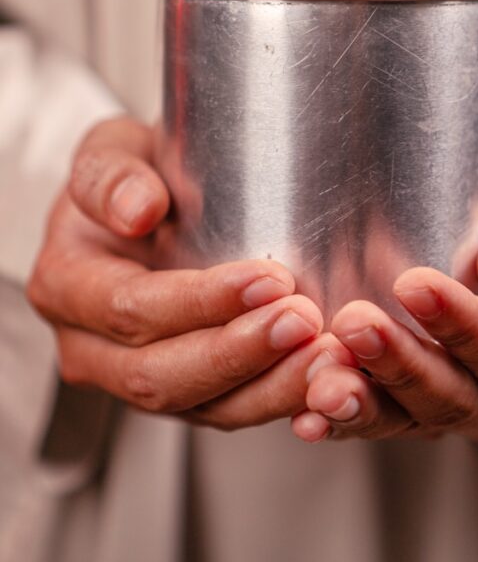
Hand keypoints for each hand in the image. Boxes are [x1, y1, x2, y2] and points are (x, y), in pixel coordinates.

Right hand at [28, 116, 352, 428]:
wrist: (150, 205)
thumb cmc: (134, 173)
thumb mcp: (110, 150)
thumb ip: (111, 175)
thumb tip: (137, 210)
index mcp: (65, 286)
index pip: (130, 309)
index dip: (199, 302)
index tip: (270, 278)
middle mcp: (90, 348)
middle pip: (160, 375)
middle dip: (239, 353)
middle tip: (305, 321)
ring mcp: (135, 381)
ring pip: (201, 408)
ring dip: (270, 387)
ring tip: (328, 355)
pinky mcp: (186, 396)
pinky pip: (230, 412)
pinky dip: (281, 398)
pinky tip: (325, 377)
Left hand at [292, 186, 477, 448]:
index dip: (463, 326)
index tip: (414, 283)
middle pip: (454, 399)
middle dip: (400, 363)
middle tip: (353, 322)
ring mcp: (455, 415)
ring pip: (407, 421)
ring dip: (361, 400)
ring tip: (319, 377)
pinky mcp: (407, 412)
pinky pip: (373, 422)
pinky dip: (336, 419)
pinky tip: (303, 411)